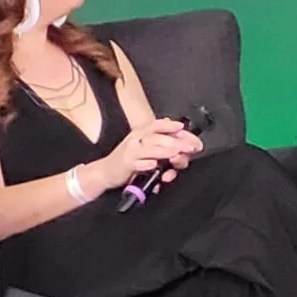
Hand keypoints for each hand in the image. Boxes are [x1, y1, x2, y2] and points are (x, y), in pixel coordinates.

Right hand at [88, 118, 204, 195]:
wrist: (106, 172)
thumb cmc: (129, 159)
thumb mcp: (145, 146)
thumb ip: (160, 139)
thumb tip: (175, 127)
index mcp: (141, 133)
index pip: (157, 125)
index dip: (171, 126)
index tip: (183, 127)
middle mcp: (136, 139)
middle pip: (157, 137)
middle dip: (176, 143)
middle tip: (190, 148)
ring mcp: (131, 152)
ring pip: (150, 149)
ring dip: (165, 152)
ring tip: (177, 154)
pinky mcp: (126, 165)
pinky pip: (138, 164)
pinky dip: (147, 165)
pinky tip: (154, 165)